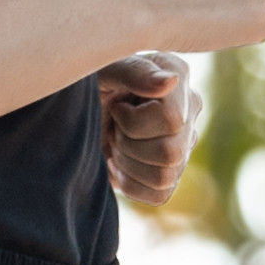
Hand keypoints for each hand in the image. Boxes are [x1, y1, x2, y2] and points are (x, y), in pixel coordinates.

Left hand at [102, 54, 195, 209]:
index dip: (132, 121)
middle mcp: (190, 108)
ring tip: (116, 141)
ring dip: (128, 162)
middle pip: (169, 153)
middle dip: (128, 143)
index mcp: (177, 75)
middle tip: (114, 126)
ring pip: (164, 176)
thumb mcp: (102, 71)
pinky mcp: (173, 173)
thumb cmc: (87, 84)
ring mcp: (185, 143)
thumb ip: (134, 71)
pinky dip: (130, 182)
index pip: (171, 120)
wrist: (75, 112)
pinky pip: (160, 194)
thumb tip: (171, 80)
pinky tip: (120, 161)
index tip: (116, 106)